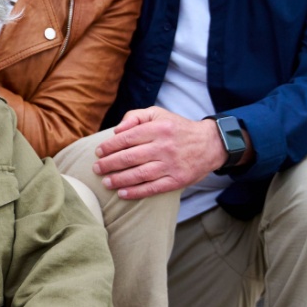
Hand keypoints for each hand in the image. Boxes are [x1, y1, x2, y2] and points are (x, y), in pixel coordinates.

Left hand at [90, 107, 227, 198]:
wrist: (210, 143)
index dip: (109, 146)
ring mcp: (171, 165)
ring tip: (105, 182)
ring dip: (119, 180)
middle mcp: (164, 147)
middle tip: (96, 169)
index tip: (98, 152)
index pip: (127, 138)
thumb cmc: (177, 128)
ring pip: (139, 174)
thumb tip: (116, 130)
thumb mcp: (158, 114)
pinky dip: (136, 192)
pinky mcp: (177, 180)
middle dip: (109, 164)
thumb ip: (135, 117)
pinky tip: (122, 193)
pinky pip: (153, 188)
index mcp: (158, 128)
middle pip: (129, 158)